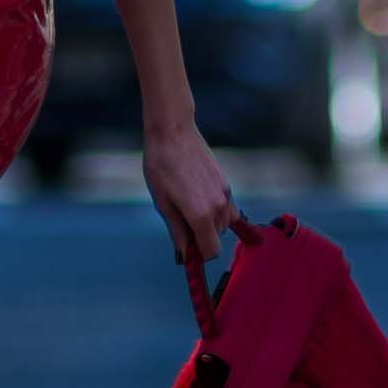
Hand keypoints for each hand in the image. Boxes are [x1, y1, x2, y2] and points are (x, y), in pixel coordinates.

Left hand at [143, 117, 236, 264]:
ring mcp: (226, 194)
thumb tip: (185, 255)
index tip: (186, 248)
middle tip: (179, 221)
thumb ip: (177, 232)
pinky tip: (197, 197)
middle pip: (216, 238)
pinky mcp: (227, 183)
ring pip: (223, 224)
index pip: (211, 252)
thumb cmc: (161, 166)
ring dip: (208, 224)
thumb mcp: (163, 203)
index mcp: (201, 215)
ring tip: (186, 205)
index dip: (199, 255)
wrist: (173, 132)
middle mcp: (219, 207)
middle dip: (200, 237)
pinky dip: (215, 211)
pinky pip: (227, 208)